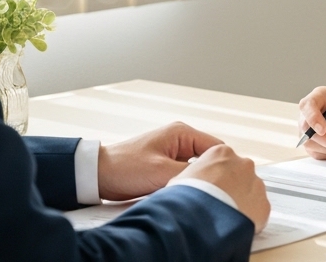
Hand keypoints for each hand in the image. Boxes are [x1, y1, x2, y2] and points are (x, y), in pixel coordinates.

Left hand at [97, 121, 222, 201]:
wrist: (97, 175)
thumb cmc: (125, 168)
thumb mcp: (162, 172)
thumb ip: (191, 173)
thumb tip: (215, 178)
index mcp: (182, 133)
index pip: (218, 147)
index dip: (224, 165)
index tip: (227, 183)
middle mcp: (180, 139)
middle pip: (209, 157)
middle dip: (211, 173)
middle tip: (212, 191)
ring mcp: (173, 152)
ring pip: (198, 167)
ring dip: (197, 179)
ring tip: (196, 193)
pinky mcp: (166, 164)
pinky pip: (185, 173)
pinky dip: (186, 183)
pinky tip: (185, 193)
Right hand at [174, 144, 270, 231]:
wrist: (200, 220)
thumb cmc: (187, 198)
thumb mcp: (180, 180)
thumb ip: (193, 176)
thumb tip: (189, 185)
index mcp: (222, 153)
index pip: (222, 161)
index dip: (214, 176)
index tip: (209, 188)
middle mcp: (243, 164)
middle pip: (239, 174)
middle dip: (231, 187)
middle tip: (217, 202)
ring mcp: (256, 184)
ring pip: (251, 192)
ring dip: (241, 201)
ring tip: (225, 216)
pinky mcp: (263, 205)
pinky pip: (257, 211)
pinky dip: (248, 218)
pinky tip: (234, 225)